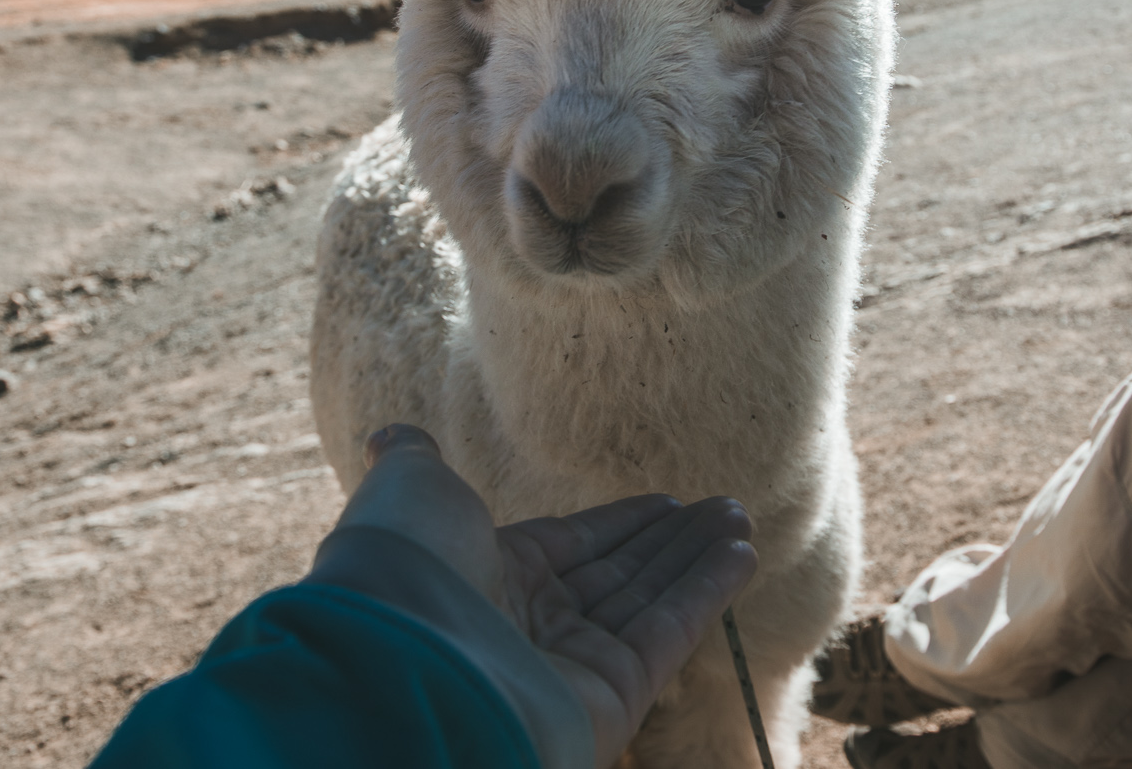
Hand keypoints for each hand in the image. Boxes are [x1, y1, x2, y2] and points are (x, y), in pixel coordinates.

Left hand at [340, 425, 757, 767]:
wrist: (398, 658)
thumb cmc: (400, 564)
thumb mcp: (409, 491)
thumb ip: (417, 459)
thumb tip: (390, 433)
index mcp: (488, 575)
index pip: (572, 545)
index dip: (622, 522)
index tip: (668, 499)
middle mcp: (532, 625)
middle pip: (619, 574)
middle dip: (674, 540)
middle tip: (727, 505)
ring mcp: (572, 665)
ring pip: (650, 602)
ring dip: (699, 559)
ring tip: (742, 520)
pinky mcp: (610, 698)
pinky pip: (667, 634)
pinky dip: (706, 593)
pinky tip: (740, 553)